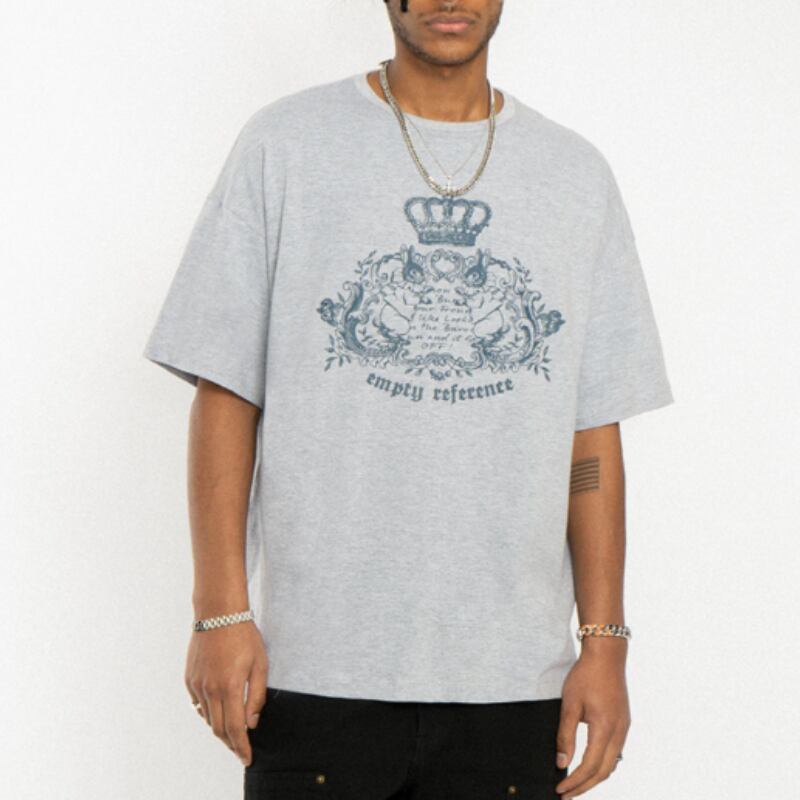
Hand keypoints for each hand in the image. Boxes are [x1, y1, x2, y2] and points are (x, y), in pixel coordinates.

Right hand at [185, 621, 268, 765]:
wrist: (218, 613)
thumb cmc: (244, 635)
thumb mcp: (260, 664)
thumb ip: (256, 696)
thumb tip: (252, 723)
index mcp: (229, 686)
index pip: (234, 729)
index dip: (241, 747)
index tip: (248, 758)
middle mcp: (209, 689)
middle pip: (218, 729)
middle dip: (231, 743)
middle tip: (241, 750)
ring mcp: (197, 684)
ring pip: (207, 718)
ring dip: (220, 729)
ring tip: (233, 734)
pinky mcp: (189, 679)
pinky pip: (198, 705)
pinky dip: (209, 714)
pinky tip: (219, 713)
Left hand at [554, 643, 630, 798]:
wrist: (606, 655)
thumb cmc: (586, 675)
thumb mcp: (570, 704)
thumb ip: (565, 735)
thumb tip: (561, 762)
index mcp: (605, 728)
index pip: (589, 766)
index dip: (575, 781)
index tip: (560, 789)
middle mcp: (619, 732)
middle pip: (603, 771)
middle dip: (584, 786)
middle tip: (566, 794)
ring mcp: (624, 728)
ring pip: (612, 764)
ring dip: (594, 777)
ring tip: (576, 784)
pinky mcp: (624, 722)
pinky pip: (615, 752)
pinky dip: (602, 764)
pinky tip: (590, 765)